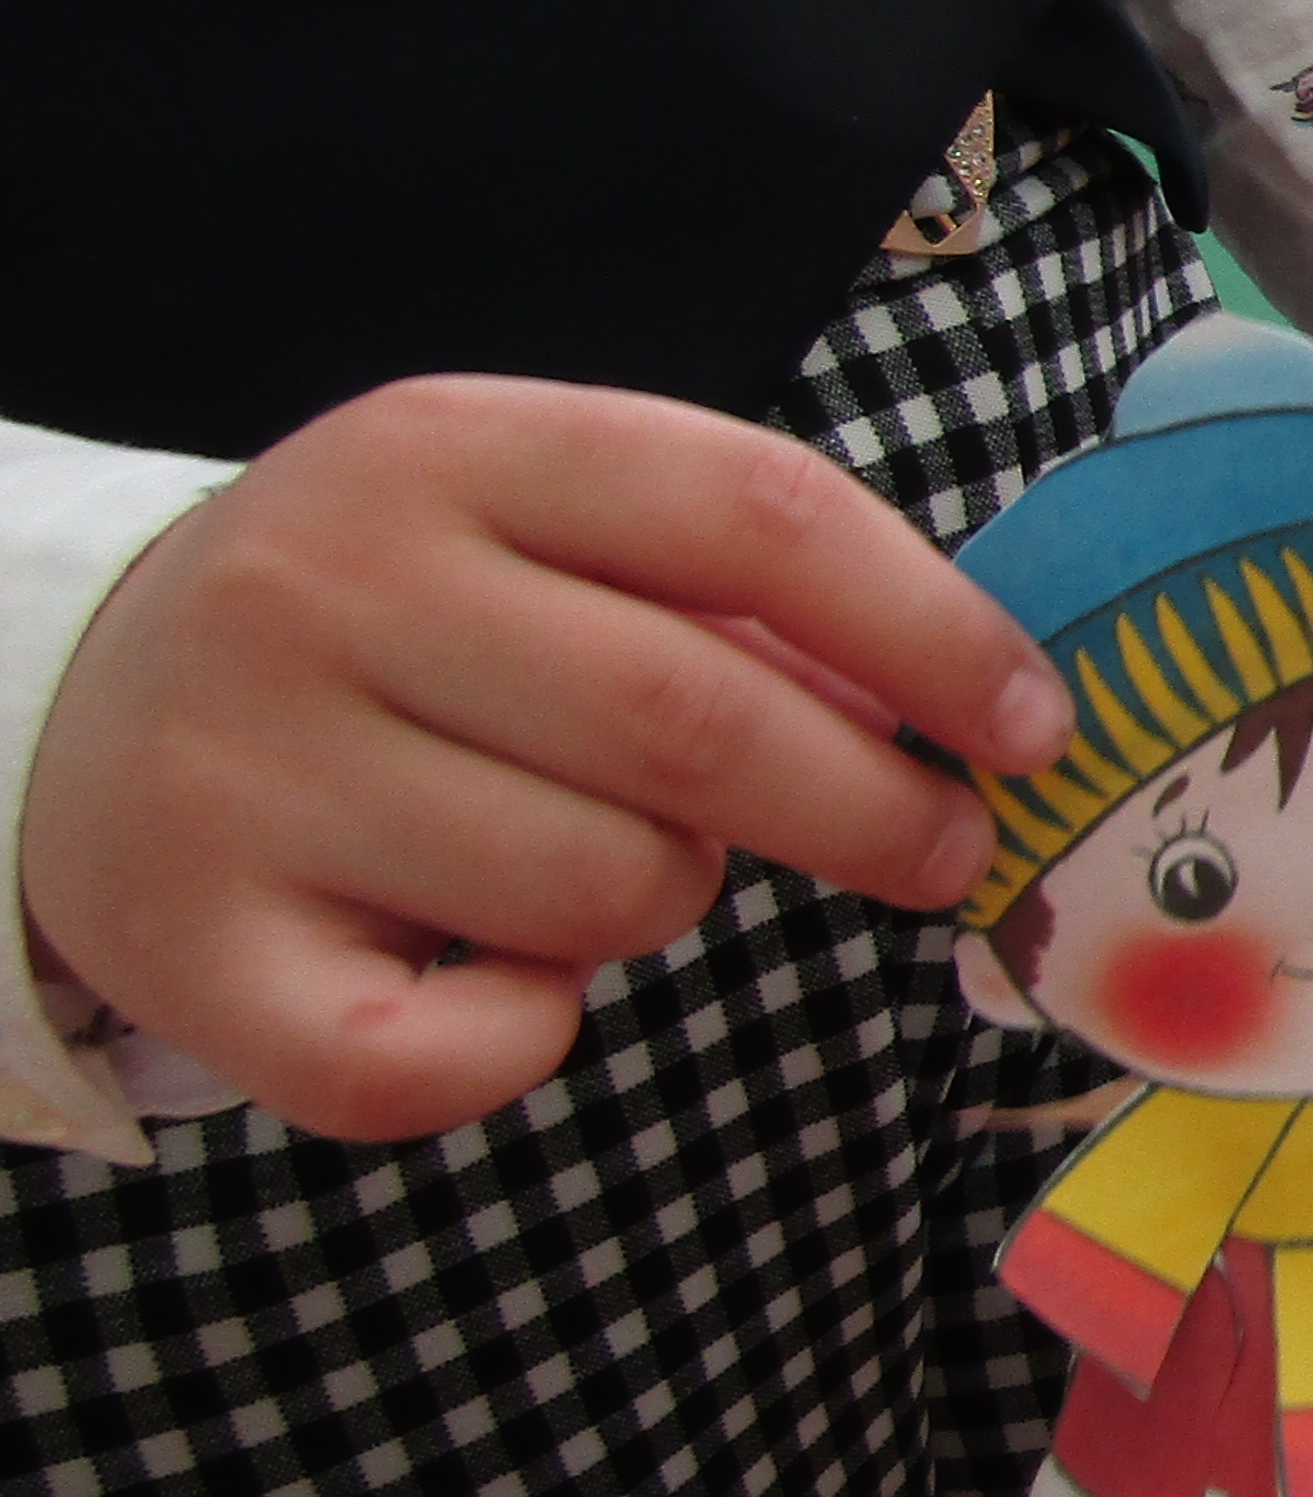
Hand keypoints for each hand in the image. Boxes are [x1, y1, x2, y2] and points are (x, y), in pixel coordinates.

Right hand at [21, 379, 1070, 1142]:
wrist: (83, 711)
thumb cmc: (397, 629)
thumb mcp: (537, 533)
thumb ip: (735, 586)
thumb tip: (971, 697)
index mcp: (447, 448)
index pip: (754, 514)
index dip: (930, 631)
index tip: (1034, 724)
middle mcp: (327, 586)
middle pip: (698, 723)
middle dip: (871, 810)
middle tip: (941, 853)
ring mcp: (244, 768)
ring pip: (604, 889)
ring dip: (664, 902)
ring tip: (598, 865)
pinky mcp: (195, 945)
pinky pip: (457, 1049)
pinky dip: (525, 1040)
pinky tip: (500, 987)